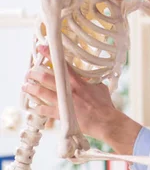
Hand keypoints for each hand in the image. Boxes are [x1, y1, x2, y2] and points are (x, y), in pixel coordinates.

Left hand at [22, 46, 141, 153]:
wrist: (105, 121)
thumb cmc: (105, 105)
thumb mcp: (99, 88)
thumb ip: (89, 82)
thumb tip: (86, 78)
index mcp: (78, 82)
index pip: (62, 65)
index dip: (51, 55)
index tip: (42, 48)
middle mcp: (69, 90)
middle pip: (47, 77)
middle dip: (35, 73)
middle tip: (29, 73)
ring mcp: (63, 102)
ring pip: (42, 92)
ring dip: (31, 88)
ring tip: (25, 86)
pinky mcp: (61, 114)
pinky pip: (45, 110)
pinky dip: (38, 108)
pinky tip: (34, 106)